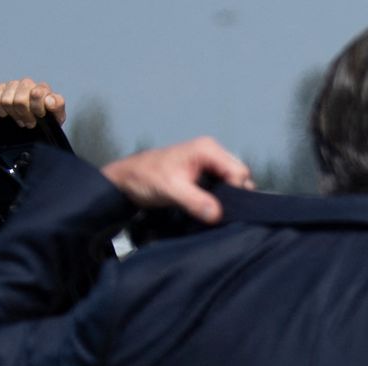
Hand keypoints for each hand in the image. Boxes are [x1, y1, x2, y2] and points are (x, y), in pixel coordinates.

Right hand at [0, 78, 65, 127]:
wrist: (37, 124)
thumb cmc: (48, 120)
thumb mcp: (57, 116)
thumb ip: (57, 106)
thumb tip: (49, 100)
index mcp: (43, 89)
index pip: (37, 93)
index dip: (36, 108)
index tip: (39, 116)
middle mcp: (28, 84)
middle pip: (20, 100)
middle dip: (24, 115)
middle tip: (30, 122)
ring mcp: (13, 86)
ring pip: (7, 100)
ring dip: (13, 114)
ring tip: (20, 119)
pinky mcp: (0, 90)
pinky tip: (6, 114)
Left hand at [100, 137, 252, 224]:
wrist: (128, 180)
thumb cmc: (145, 177)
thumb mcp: (171, 190)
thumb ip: (195, 201)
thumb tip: (217, 214)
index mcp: (207, 149)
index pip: (239, 172)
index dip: (235, 192)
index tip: (221, 208)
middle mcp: (211, 153)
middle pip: (239, 176)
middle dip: (233, 195)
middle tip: (216, 210)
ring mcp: (208, 164)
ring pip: (232, 183)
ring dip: (225, 198)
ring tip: (211, 210)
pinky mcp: (203, 175)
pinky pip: (221, 187)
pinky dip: (219, 199)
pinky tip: (209, 208)